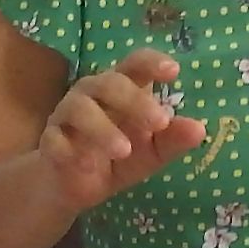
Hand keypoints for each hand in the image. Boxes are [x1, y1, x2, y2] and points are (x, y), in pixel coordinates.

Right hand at [39, 48, 206, 212]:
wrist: (74, 185)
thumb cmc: (118, 158)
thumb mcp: (151, 153)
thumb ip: (172, 140)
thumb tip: (199, 129)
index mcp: (121, 89)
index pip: (135, 64)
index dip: (152, 62)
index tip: (174, 71)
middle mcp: (92, 94)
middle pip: (110, 82)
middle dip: (136, 101)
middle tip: (160, 122)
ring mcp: (66, 115)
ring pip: (79, 108)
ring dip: (103, 128)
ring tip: (125, 151)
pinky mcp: (48, 140)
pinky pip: (54, 139)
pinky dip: (69, 150)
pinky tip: (87, 165)